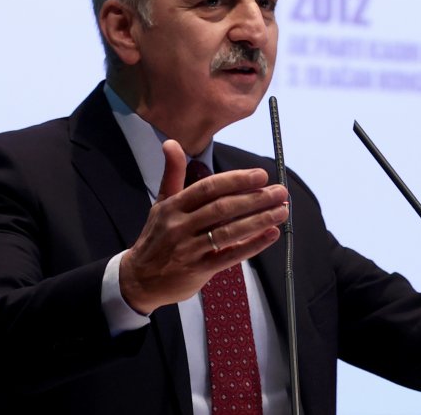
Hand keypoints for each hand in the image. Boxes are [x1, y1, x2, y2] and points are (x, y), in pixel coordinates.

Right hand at [118, 139, 287, 315]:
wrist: (139, 279)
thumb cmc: (156, 237)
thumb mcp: (161, 203)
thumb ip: (173, 173)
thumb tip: (171, 143)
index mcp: (174, 206)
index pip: (208, 188)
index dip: (236, 180)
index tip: (261, 175)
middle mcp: (181, 226)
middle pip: (222, 209)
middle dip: (255, 199)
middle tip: (280, 191)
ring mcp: (189, 249)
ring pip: (229, 232)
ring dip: (259, 220)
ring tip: (282, 210)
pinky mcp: (198, 270)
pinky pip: (230, 256)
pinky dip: (252, 245)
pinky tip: (271, 234)